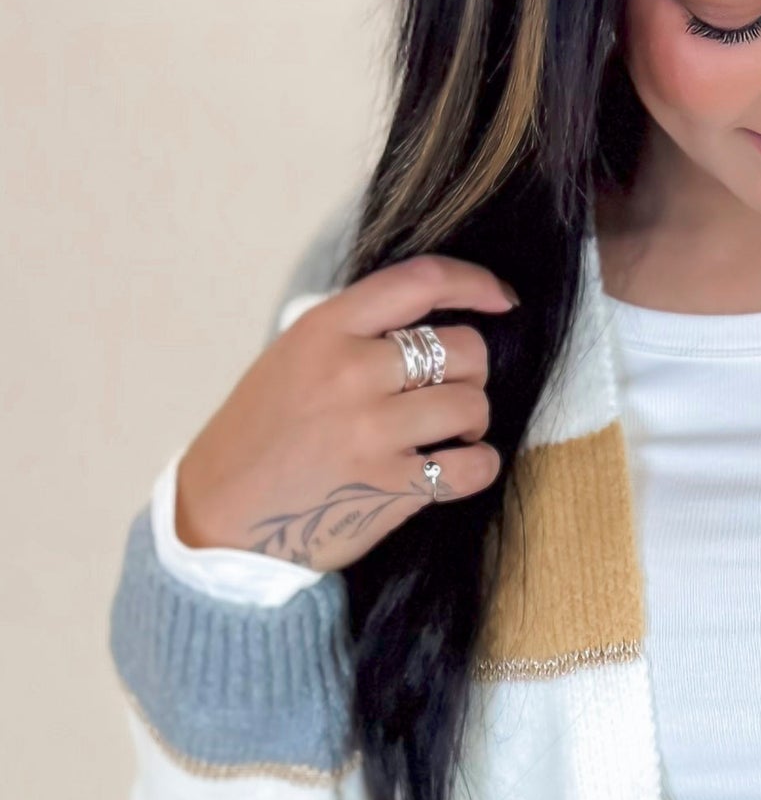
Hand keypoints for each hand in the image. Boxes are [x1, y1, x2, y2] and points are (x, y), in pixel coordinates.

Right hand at [174, 255, 515, 569]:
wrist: (222, 517)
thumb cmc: (260, 436)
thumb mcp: (291, 358)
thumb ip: (353, 333)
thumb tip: (430, 320)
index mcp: (325, 330)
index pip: (420, 282)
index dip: (474, 283)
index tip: (500, 299)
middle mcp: (351, 373)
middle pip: (463, 348)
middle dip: (471, 371)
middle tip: (449, 392)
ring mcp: (371, 432)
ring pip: (473, 405)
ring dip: (473, 421)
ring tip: (450, 434)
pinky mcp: (389, 487)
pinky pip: (473, 467)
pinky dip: (479, 466)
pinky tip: (459, 466)